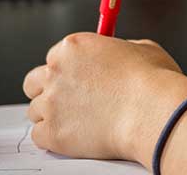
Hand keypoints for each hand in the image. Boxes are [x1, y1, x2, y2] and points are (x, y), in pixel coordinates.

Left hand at [23, 33, 186, 164]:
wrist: (152, 113)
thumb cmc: (152, 81)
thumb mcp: (141, 48)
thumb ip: (119, 49)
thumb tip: (118, 55)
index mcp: (74, 46)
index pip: (54, 57)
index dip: (67, 69)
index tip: (75, 78)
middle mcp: (56, 72)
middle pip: (33, 82)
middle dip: (49, 90)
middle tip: (69, 100)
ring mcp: (52, 103)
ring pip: (36, 111)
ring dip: (52, 116)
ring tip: (78, 121)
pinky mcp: (52, 132)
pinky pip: (39, 136)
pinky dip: (53, 138)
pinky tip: (73, 136)